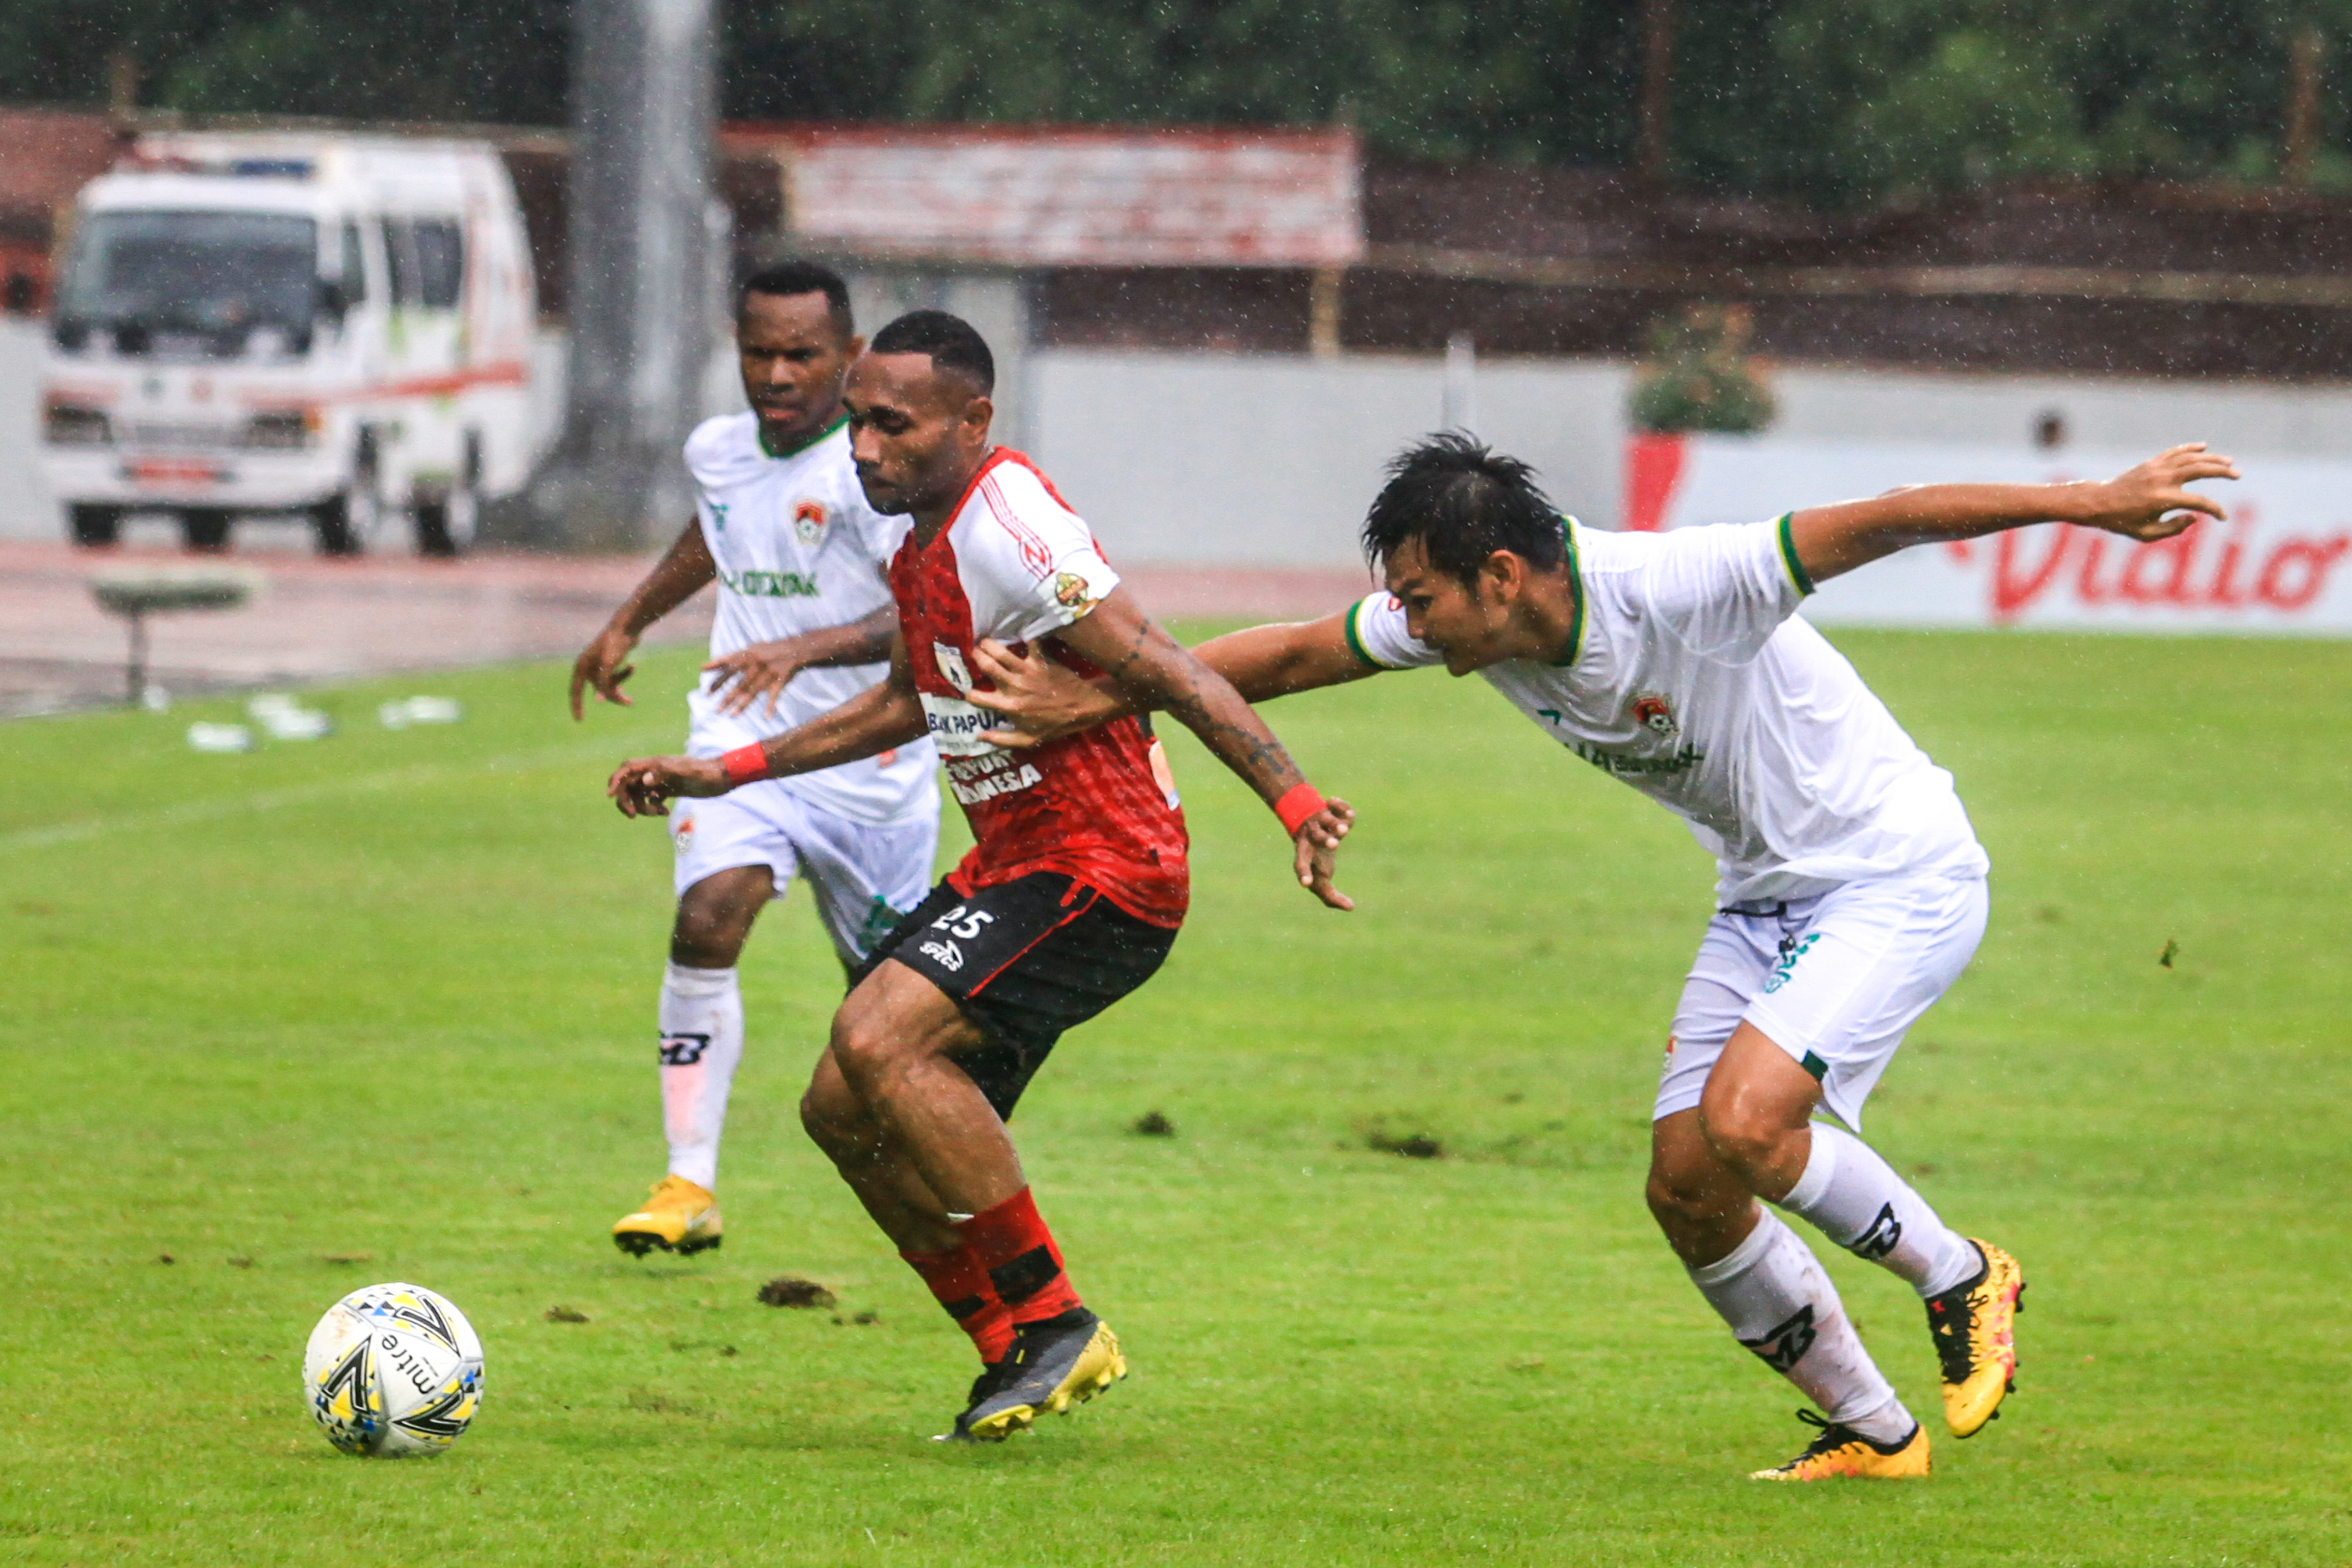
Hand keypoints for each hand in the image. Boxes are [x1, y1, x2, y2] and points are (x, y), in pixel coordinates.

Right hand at [569, 625, 638, 718]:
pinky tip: (633, 666)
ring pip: (608, 685)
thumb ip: (603, 683)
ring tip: (632, 698)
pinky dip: (624, 675)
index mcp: (581, 666)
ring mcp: (598, 665)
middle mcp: (587, 666)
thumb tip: (599, 701)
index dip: (577, 706)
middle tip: (629, 702)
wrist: (627, 627)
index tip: (579, 720)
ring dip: (620, 690)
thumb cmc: (615, 644)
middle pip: (598, 690)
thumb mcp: (609, 666)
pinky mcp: (609, 663)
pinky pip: (615, 677)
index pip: (575, 691)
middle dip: (613, 696)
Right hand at [606, 754, 727, 817]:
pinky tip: (664, 812)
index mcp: (656, 763)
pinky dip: (652, 808)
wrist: (722, 777)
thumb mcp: (685, 773)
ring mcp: (661, 781)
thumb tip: (644, 780)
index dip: (615, 780)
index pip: (627, 768)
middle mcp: (655, 771)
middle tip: (633, 815)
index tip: (609, 796)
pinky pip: (650, 799)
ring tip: (658, 814)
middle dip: (626, 800)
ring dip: (642, 807)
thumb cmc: (705, 773)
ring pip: (638, 794)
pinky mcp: (668, 790)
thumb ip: (664, 774)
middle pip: (628, 784)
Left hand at [704, 640, 805, 716]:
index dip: (718, 681)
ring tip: (732, 715)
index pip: (729, 670)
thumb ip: (724, 660)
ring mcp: (768, 673)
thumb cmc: (764, 651)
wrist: (794, 648)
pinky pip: (775, 695)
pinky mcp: (780, 680)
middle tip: (717, 710)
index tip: (707, 693)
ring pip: (754, 691)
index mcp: (747, 655)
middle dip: (728, 698)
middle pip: (740, 684)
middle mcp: (756, 664)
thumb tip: (701, 667)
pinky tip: (767, 716)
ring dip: (743, 704)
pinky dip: (771, 706)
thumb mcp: (746, 651)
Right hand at [968, 637, 1125, 747]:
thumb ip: (1002, 739)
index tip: (968, 688)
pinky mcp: (1041, 661)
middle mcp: (1014, 686)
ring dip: (990, 644)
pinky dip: (1026, 636)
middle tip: (973, 652)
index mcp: (1008, 706)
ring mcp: (1027, 671)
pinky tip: (1019, 632)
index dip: (968, 693)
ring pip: (1002, 652)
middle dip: (976, 656)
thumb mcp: (1028, 740)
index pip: (977, 697)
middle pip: (987, 666)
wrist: (1082, 709)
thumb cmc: (1054, 725)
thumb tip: (979, 736)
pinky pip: (1031, 643)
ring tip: (985, 642)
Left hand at [1292, 798, 1355, 911]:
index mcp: (1305, 855)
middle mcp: (1312, 837)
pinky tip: (1347, 813)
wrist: (1308, 825)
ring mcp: (1321, 822)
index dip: (1304, 873)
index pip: (1301, 865)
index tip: (1306, 884)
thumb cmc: (1316, 857)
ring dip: (1336, 824)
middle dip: (1325, 840)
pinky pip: (1337, 807)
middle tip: (1335, 844)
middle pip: (1316, 837)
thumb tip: (1351, 908)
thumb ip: (1331, 897)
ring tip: (1344, 830)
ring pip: (1328, 821)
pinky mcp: (1331, 810)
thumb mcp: (1321, 878)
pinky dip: (1342, 807)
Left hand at [2079, 444, 2238, 541]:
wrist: (2098, 503)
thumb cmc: (2122, 522)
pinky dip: (2190, 448)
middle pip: (2200, 470)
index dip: (2214, 509)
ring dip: (2212, 458)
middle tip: (2238, 474)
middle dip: (2222, 471)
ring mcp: (2156, 469)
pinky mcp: (2151, 463)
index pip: (2199, 501)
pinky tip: (2203, 447)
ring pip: (2190, 458)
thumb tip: (2195, 516)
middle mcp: (2162, 480)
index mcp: (2163, 499)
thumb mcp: (2147, 534)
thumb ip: (2174, 528)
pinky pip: (2174, 452)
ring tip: (2229, 461)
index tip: (2222, 517)